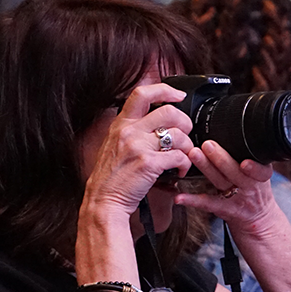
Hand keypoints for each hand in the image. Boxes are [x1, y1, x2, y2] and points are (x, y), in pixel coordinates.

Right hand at [82, 83, 191, 217]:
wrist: (103, 201)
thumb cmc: (111, 177)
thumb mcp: (114, 145)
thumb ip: (131, 130)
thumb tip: (154, 122)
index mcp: (121, 124)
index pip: (142, 93)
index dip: (165, 90)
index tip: (178, 95)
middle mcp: (129, 131)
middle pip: (168, 111)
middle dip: (185, 122)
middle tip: (186, 133)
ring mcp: (138, 147)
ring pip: (178, 134)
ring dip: (187, 146)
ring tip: (184, 156)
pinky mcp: (149, 164)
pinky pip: (179, 157)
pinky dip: (185, 164)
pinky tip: (179, 171)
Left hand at [175, 140, 275, 229]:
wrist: (259, 219)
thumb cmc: (256, 190)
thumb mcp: (262, 173)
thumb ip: (251, 155)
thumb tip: (233, 129)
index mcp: (261, 175)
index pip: (261, 171)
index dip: (254, 168)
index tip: (245, 162)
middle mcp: (250, 187)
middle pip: (236, 173)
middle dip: (222, 159)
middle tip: (208, 144)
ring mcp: (236, 198)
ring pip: (220, 182)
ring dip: (206, 168)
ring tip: (193, 155)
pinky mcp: (223, 210)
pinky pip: (207, 204)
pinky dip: (193, 200)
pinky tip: (179, 196)